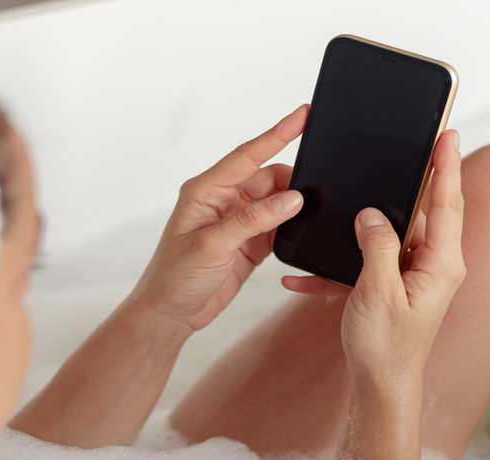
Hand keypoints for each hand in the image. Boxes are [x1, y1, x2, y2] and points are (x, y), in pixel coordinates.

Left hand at [129, 106, 307, 331]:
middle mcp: (222, 200)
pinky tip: (301, 230)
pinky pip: (277, 226)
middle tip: (318, 190)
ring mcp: (237, 221)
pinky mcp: (249, 242)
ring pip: (276, 202)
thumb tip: (292, 199)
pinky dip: (291, 227)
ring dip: (293, 207)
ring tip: (313, 212)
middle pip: (268, 178)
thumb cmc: (175, 277)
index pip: (248, 155)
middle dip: (293, 182)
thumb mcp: (213, 245)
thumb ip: (254, 220)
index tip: (302, 114)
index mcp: (206, 190)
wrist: (170, 314)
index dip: (277, 133)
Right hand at [284, 130, 465, 383]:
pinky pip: (367, 263)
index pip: (448, 203)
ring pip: (388, 235)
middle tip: (404, 149)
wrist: (380, 388)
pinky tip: (304, 277)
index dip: (447, 166)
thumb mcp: (379, 291)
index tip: (448, 133)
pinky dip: (340, 266)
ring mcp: (414, 276)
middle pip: (421, 212)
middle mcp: (433, 265)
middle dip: (407, 183)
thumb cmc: (386, 347)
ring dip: (359, 230)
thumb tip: (372, 214)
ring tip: (342, 210)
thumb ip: (378, 246)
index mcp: (441, 264)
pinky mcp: (393, 286)